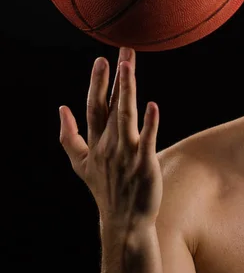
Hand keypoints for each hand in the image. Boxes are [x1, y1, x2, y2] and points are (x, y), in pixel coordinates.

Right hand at [59, 47, 161, 231]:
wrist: (124, 221)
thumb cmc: (105, 189)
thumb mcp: (79, 164)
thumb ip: (69, 137)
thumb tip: (61, 109)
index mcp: (95, 142)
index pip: (95, 107)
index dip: (98, 84)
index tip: (101, 60)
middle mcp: (109, 145)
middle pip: (112, 105)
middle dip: (116, 78)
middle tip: (123, 51)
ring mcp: (127, 154)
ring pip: (126, 117)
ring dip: (128, 91)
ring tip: (129, 67)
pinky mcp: (144, 164)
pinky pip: (147, 140)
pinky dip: (150, 124)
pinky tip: (152, 105)